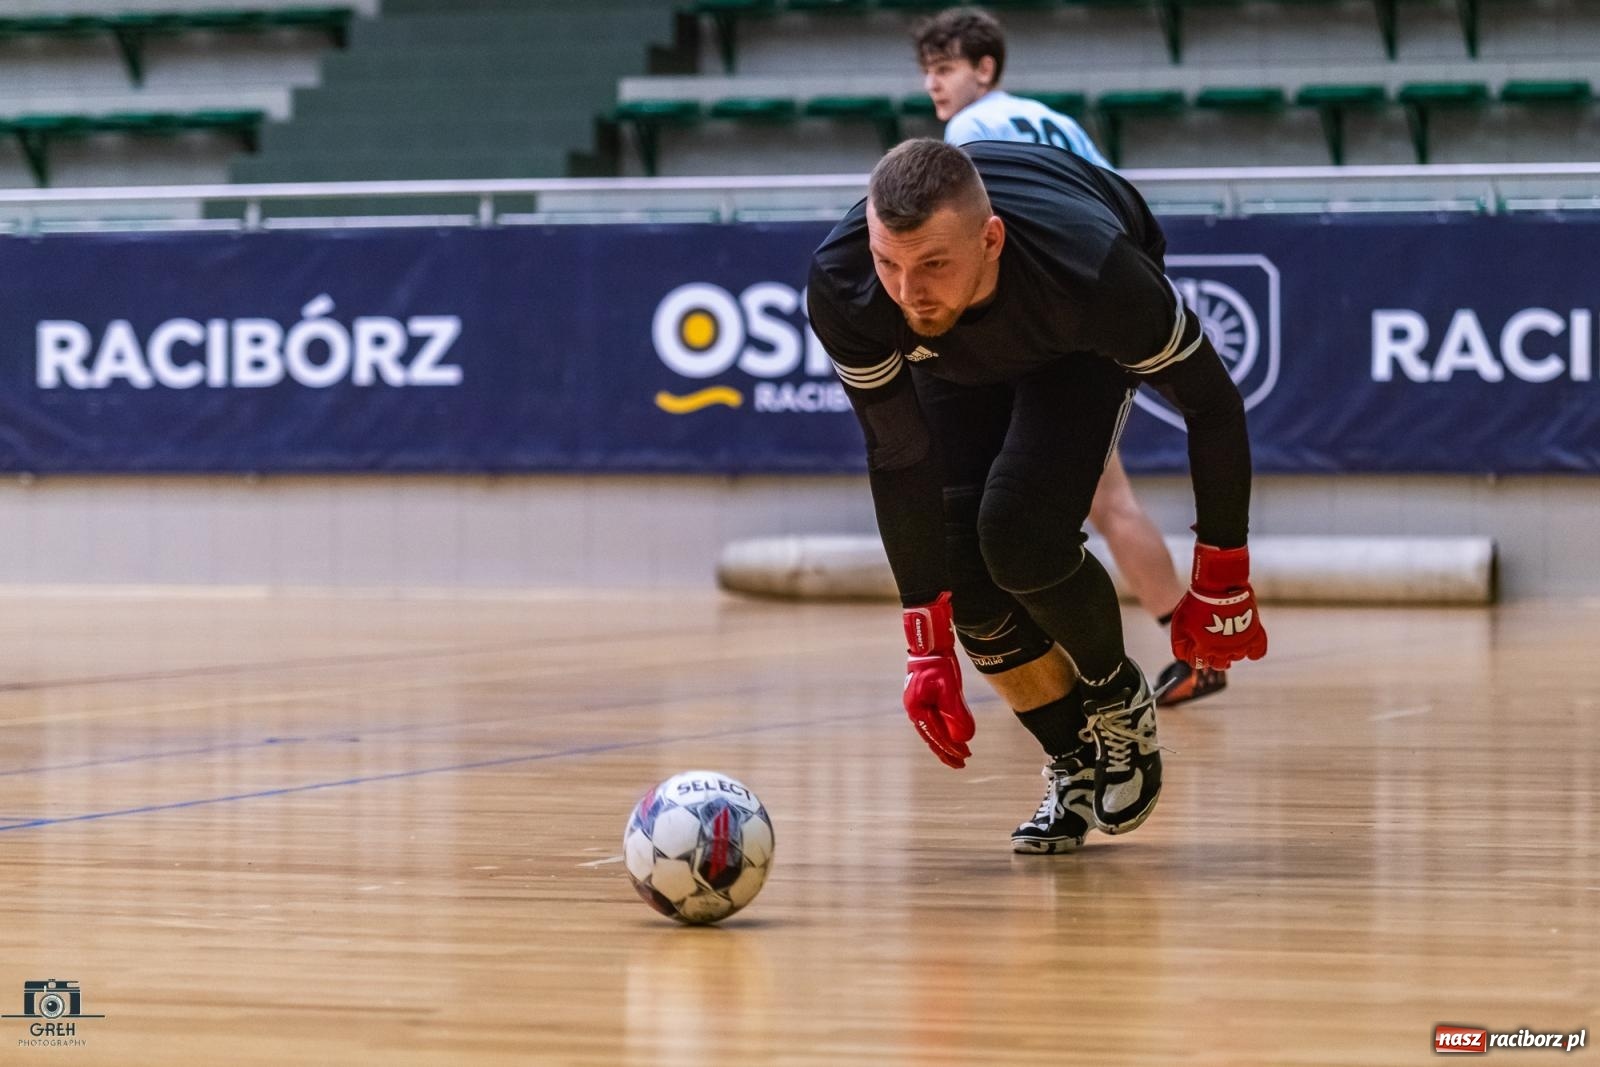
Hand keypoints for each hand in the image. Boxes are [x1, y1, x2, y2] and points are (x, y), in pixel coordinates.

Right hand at [902, 592, 974, 768]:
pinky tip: (954, 734)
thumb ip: (955, 713)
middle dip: (947, 751)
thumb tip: (964, 737)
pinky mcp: (924, 698)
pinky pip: (934, 720)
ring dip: (946, 742)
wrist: (930, 643)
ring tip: (960, 753)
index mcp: (916, 708)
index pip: (936, 735)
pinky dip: (944, 729)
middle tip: (961, 764)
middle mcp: (915, 709)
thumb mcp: (949, 689)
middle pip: (932, 736)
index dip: (950, 748)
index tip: (964, 758)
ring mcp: (918, 704)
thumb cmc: (938, 664)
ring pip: (933, 729)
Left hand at [1171, 543, 1267, 668]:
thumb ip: (1179, 643)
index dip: (1194, 655)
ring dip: (1230, 651)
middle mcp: (1224, 651)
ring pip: (1236, 657)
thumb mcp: (1179, 623)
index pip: (1198, 663)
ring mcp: (1241, 643)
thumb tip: (1182, 657)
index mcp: (1204, 649)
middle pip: (1218, 664)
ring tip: (1226, 638)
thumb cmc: (1197, 602)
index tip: (1195, 646)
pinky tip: (1248, 649)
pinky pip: (1258, 651)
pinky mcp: (1254, 633)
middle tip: (1211, 644)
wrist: (1219, 584)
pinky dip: (1254, 652)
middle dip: (1212, 657)